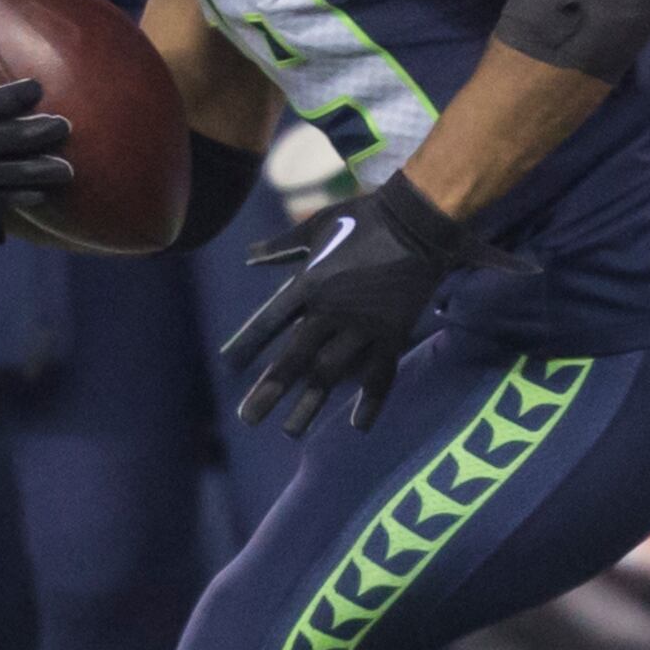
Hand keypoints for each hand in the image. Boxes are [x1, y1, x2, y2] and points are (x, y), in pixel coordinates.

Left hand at [223, 173, 528, 437]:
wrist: (419, 220)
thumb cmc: (365, 218)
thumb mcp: (316, 224)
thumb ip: (281, 246)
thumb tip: (249, 257)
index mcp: (309, 283)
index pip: (270, 321)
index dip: (249, 345)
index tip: (231, 367)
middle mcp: (332, 311)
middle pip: (296, 358)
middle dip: (272, 390)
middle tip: (249, 419)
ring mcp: (364, 326)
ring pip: (332, 373)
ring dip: (311, 404)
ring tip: (291, 431)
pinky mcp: (393, 334)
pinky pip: (380, 374)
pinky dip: (371, 400)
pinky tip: (359, 424)